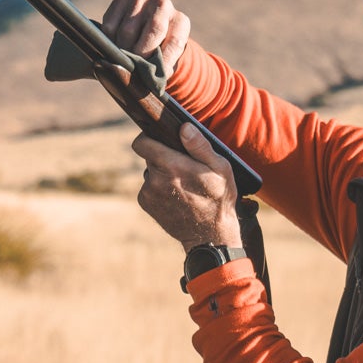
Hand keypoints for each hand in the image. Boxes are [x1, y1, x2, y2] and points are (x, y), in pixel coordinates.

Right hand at [101, 0, 190, 77]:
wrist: (142, 33)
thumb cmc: (156, 52)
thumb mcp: (165, 59)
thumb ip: (161, 67)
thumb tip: (151, 79)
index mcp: (180, 22)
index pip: (175, 42)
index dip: (164, 61)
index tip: (153, 76)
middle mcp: (163, 5)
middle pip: (153, 30)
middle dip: (141, 53)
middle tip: (133, 67)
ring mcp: (141, 0)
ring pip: (128, 30)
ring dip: (123, 49)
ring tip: (123, 59)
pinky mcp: (120, 1)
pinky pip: (110, 25)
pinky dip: (110, 40)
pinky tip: (115, 44)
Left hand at [134, 123, 241, 249]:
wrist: (210, 235)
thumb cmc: (219, 199)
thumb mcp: (220, 168)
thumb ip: (200, 146)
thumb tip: (183, 127)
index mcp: (172, 166)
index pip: (142, 143)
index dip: (149, 138)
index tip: (160, 140)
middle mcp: (155, 179)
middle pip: (149, 156)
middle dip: (163, 157)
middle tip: (183, 167)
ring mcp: (149, 193)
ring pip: (150, 172)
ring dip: (162, 174)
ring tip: (183, 185)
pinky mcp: (146, 204)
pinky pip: (149, 187)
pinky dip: (159, 189)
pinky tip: (176, 197)